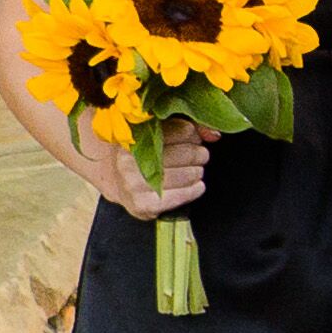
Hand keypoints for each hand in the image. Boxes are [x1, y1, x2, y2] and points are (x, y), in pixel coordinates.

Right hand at [94, 117, 208, 219]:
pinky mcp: (143, 205)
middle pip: (187, 154)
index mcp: (133, 137)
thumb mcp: (157, 133)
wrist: (117, 181)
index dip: (194, 135)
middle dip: (198, 154)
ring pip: (187, 175)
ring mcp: (134, 185)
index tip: (194, 138)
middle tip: (198, 155)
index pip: (182, 130)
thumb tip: (214, 135)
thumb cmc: (143, 153)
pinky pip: (182, 195)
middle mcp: (129, 161)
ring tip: (194, 170)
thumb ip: (188, 127)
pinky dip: (195, 189)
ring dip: (197, 171)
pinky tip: (196, 185)